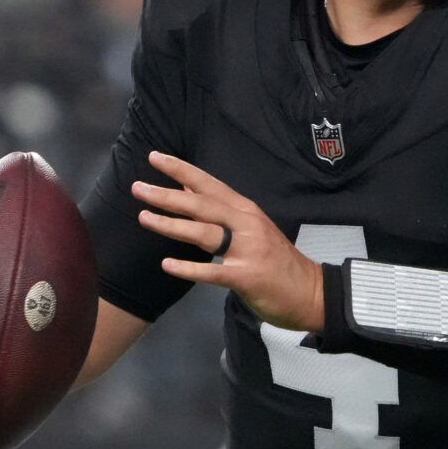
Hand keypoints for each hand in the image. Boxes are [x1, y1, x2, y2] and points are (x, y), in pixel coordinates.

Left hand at [131, 150, 323, 332]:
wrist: (309, 292)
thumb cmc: (275, 260)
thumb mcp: (250, 226)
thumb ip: (219, 207)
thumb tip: (185, 184)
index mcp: (245, 210)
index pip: (209, 184)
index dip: (181, 169)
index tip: (154, 157)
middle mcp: (246, 224)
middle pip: (202, 205)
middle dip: (167, 195)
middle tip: (137, 188)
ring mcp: (247, 250)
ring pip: (204, 233)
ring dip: (171, 225)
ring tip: (143, 217)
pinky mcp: (247, 277)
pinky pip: (213, 272)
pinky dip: (189, 268)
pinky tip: (167, 265)